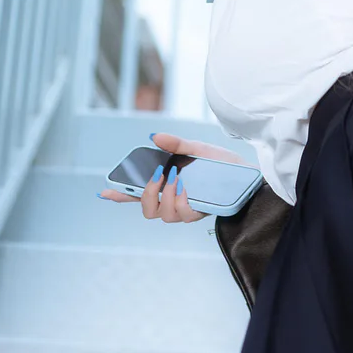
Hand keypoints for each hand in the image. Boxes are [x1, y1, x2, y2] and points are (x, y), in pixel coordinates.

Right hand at [98, 131, 250, 223]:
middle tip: (156, 175)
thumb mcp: (197, 149)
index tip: (104, 190)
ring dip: (165, 195)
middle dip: (144, 193)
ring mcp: (186, 208)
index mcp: (168, 184)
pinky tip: (186, 187)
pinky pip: (183, 214)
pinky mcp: (200, 212)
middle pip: (146, 209)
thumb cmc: (222, 165)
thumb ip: (176, 144)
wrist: (248, 175)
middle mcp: (174, 200)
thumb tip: (155, 137)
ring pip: (163, 214)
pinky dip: (180, 200)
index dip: (120, 194)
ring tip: (176, 178)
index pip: (138, 192)